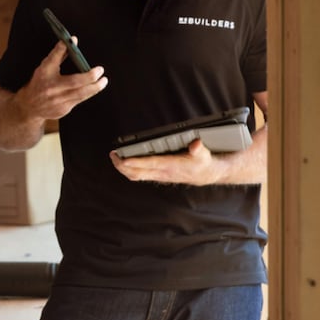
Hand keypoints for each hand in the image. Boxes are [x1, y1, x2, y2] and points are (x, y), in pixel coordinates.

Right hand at [17, 39, 107, 121]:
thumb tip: (72, 40)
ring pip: (81, 95)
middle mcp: (54, 92)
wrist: (30, 105)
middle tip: (101, 72)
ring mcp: (59, 103)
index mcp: (49, 78)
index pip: (64, 69)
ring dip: (94, 88)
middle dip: (92, 79)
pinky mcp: (64, 111)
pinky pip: (78, 101)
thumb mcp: (45, 66)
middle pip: (78, 86)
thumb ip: (58, 53)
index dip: (79, 66)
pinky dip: (86, 94)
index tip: (93, 65)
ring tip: (103, 81)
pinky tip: (91, 88)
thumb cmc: (39, 82)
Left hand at [111, 139, 225, 185]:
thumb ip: (199, 149)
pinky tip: (125, 163)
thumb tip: (195, 144)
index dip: (136, 162)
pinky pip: (140, 175)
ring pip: (137, 175)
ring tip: (115, 158)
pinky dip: (130, 169)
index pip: (150, 164)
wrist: (206, 174)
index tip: (123, 159)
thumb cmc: (202, 162)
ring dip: (124, 168)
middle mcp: (163, 172)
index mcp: (171, 166)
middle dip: (123, 165)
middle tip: (113, 155)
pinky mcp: (158, 175)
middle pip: (138, 173)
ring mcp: (159, 175)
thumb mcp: (204, 154)